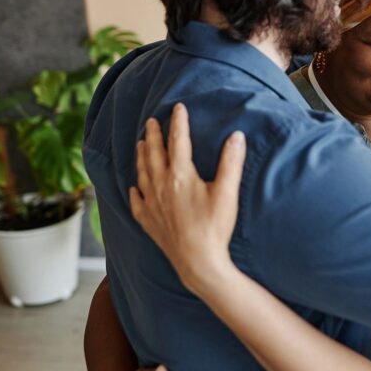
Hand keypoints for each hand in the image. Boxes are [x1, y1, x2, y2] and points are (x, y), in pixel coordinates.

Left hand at [129, 103, 245, 294]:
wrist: (198, 263)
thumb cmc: (214, 227)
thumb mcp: (227, 193)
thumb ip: (232, 162)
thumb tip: (236, 136)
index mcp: (180, 176)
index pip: (178, 142)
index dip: (178, 123)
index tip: (178, 108)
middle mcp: (161, 186)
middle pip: (154, 154)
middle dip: (153, 136)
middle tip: (150, 122)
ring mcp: (153, 205)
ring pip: (142, 174)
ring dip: (141, 157)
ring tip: (139, 145)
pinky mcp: (149, 222)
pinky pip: (137, 202)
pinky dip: (135, 191)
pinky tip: (134, 188)